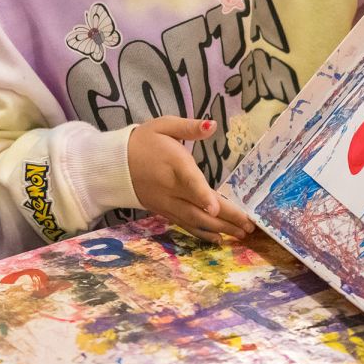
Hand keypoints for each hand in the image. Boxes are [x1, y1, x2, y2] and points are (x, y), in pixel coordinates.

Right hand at [127, 116, 254, 241]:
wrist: (114, 164)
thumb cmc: (142, 141)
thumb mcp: (163, 126)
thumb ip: (189, 127)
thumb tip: (213, 125)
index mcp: (173, 165)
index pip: (189, 182)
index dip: (202, 195)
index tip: (215, 207)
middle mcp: (170, 189)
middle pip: (199, 207)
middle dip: (225, 218)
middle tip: (249, 226)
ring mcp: (167, 203)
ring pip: (194, 220)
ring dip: (219, 228)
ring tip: (241, 234)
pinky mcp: (164, 211)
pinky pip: (185, 224)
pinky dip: (202, 233)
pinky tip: (219, 238)